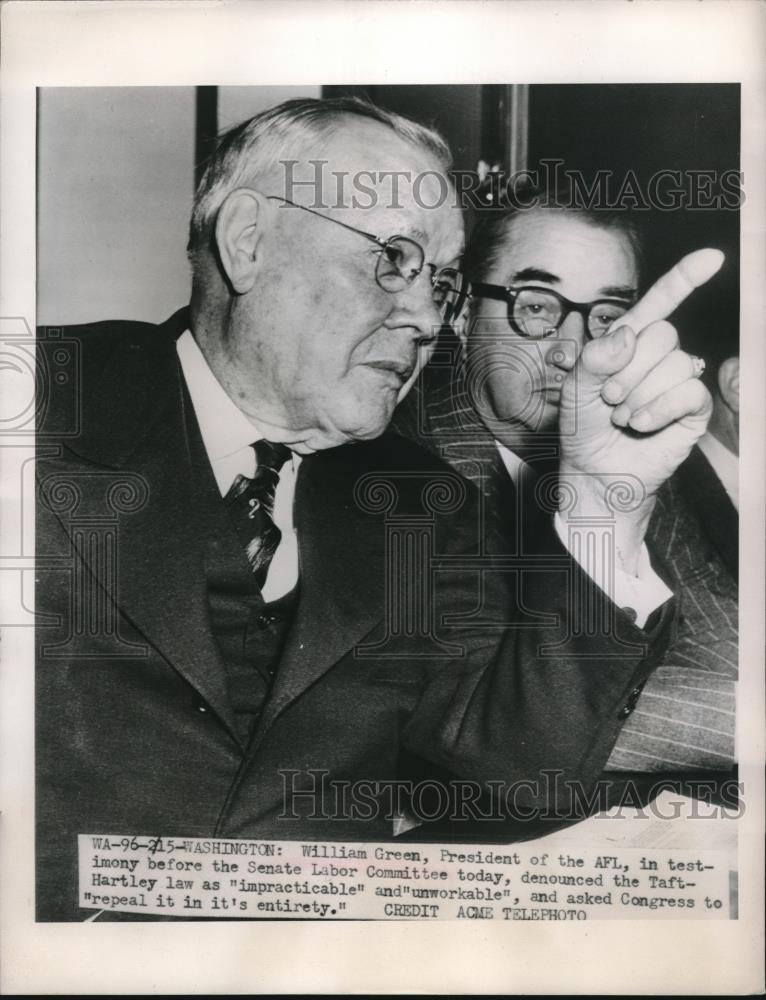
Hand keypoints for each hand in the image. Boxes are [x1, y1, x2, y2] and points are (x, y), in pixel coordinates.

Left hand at [558, 249, 722, 567]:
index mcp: (630, 341)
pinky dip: (659, 408)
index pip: (660, 303)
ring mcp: (679, 381)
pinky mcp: (693, 409)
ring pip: (676, 364)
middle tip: (609, 398)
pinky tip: (640, 424)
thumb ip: (596, 355)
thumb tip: (630, 334)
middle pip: (664, 334)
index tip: (712, 257)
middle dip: (629, 369)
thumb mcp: (576, 385)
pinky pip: (690, 391)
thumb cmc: (583, 426)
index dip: (685, 278)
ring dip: (640, 395)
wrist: (594, 471)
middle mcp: (659, 357)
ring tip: (622, 416)